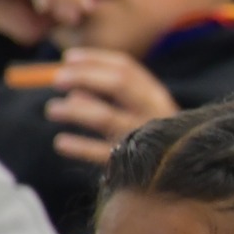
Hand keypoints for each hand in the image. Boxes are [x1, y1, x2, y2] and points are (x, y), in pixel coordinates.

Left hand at [43, 48, 178, 163]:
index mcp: (155, 96)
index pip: (125, 67)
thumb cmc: (148, 138)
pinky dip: (78, 146)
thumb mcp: (137, 113)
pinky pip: (100, 153)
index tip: (67, 59)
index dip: (94, 60)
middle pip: (119, 83)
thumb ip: (109, 99)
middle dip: (84, 76)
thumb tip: (73, 91)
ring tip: (52, 109)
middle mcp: (155, 112)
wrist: (180, 175)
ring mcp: (147, 138)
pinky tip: (61, 142)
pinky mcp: (136, 164)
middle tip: (57, 80)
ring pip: (105, 117)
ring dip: (74, 110)